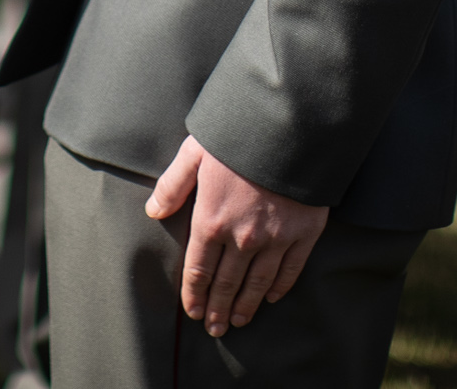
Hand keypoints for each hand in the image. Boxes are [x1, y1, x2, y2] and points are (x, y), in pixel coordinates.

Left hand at [146, 136, 328, 336]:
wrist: (289, 128)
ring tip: (238, 321)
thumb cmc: (237, 137)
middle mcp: (242, 238)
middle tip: (215, 328)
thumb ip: (173, 185)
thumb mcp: (194, 153)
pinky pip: (290, 270)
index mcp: (211, 220)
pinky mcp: (304, 233)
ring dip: (246, 305)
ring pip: (258, 283)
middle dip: (218, 307)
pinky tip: (272, 297)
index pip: (199, 269)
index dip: (194, 294)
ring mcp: (275, 238)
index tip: (193, 312)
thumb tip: (153, 210)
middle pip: (226, 283)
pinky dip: (280, 287)